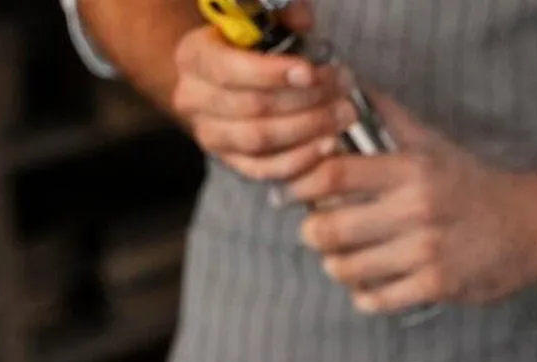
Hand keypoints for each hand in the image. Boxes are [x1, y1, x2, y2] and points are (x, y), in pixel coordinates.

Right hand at [170, 3, 356, 182]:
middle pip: (251, 107)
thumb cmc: (258, 49)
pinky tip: (329, 143)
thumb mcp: (267, 25)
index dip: (271, 73)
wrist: (238, 83)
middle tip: (343, 89)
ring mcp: (210, 135)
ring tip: (344, 112)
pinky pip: (266, 169)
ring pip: (260, 139)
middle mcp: (193, 98)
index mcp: (194, 57)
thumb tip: (303, 19)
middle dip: (304, 99)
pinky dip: (301, 159)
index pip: (227, 69)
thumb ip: (284, 17)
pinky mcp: (232, 163)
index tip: (310, 72)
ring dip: (309, 127)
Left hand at [283, 93, 536, 309]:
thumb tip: (341, 79)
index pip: (332, 173)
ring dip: (337, 266)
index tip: (301, 192)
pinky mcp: (438, 286)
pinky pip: (375, 300)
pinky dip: (365, 295)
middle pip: (328, 227)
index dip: (303, 184)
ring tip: (345, 259)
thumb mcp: (432, 144)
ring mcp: (428, 251)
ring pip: (346, 268)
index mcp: (412, 169)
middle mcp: (418, 209)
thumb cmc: (471, 183)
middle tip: (319, 232)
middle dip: (313, 233)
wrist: (532, 227)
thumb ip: (386, 116)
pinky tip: (372, 284)